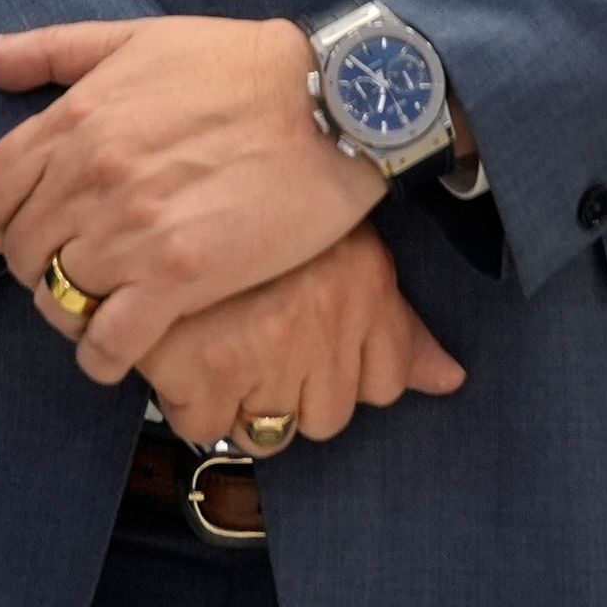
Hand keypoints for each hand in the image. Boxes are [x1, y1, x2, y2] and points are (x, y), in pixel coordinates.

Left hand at [0, 16, 384, 384]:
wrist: (334, 99)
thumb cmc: (239, 64)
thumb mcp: (135, 37)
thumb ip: (45, 50)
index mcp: (76, 119)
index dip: (2, 222)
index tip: (36, 228)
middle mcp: (93, 175)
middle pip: (23, 253)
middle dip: (42, 265)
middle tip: (81, 267)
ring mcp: (134, 229)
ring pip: (58, 300)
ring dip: (74, 310)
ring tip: (106, 304)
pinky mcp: (182, 276)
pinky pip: (108, 344)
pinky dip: (103, 357)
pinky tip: (121, 349)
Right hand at [92, 224, 464, 448]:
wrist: (156, 174)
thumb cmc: (249, 199)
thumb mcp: (336, 242)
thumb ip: (395, 322)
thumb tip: (449, 379)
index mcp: (364, 281)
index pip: (388, 380)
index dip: (348, 372)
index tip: (314, 346)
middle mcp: (326, 317)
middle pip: (329, 415)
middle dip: (293, 391)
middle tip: (257, 338)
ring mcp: (266, 347)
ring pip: (270, 432)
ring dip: (243, 401)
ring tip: (220, 341)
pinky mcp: (204, 368)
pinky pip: (206, 425)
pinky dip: (190, 400)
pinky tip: (183, 351)